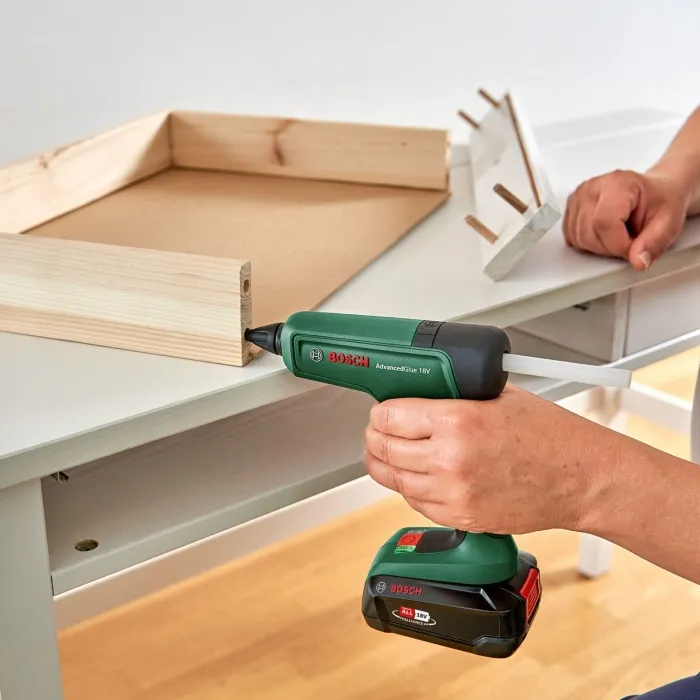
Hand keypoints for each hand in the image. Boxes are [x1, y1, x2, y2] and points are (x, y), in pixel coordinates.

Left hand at [363, 387, 617, 534]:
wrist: (580, 478)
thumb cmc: (549, 436)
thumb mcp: (498, 396)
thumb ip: (455, 394)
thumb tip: (421, 392)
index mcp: (457, 421)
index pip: (389, 417)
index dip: (380, 413)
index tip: (380, 412)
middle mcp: (450, 459)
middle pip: (384, 449)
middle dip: (374, 438)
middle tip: (376, 432)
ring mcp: (453, 493)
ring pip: (393, 480)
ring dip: (385, 465)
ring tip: (388, 454)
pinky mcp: (461, 517)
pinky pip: (415, 503)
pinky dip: (409, 488)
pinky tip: (417, 475)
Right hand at [563, 169, 689, 270]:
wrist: (654, 192)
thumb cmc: (659, 201)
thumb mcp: (669, 222)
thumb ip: (654, 243)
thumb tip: (638, 261)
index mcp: (617, 184)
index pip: (604, 223)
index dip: (618, 245)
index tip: (633, 246)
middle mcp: (592, 188)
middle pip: (588, 234)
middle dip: (609, 248)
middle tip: (629, 239)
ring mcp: (578, 198)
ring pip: (577, 239)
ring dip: (598, 246)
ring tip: (617, 235)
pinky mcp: (570, 209)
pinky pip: (571, 238)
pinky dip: (588, 243)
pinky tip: (603, 234)